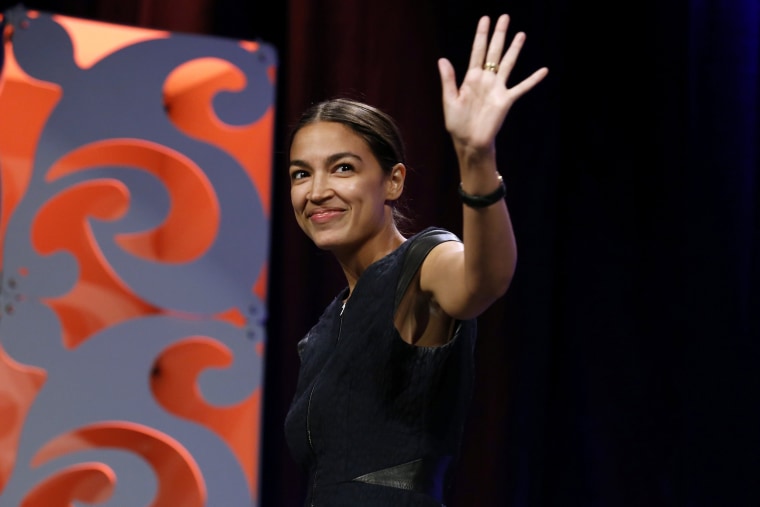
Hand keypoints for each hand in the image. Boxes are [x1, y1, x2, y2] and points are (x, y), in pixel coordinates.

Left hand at [438, 14, 547, 153]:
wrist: (469, 141)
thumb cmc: (457, 123)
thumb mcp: (449, 100)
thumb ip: (448, 79)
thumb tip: (442, 59)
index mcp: (470, 78)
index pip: (477, 51)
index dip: (481, 35)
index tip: (485, 19)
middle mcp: (486, 79)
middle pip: (494, 52)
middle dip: (499, 34)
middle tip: (504, 17)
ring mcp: (497, 88)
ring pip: (508, 64)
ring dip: (515, 49)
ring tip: (521, 34)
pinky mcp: (506, 100)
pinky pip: (521, 87)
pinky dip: (533, 79)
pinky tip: (544, 70)